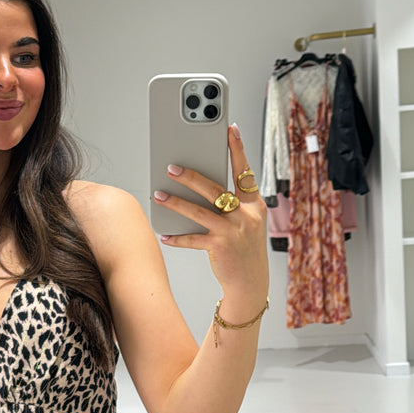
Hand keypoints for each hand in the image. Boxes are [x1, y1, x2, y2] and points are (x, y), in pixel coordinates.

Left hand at [152, 122, 268, 314]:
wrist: (251, 283)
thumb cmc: (243, 248)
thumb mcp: (246, 222)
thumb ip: (230, 204)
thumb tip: (199, 184)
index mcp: (254, 205)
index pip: (245, 171)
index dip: (238, 149)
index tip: (230, 128)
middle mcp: (247, 216)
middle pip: (215, 189)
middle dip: (191, 176)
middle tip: (171, 166)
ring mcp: (234, 232)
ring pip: (199, 211)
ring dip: (176, 202)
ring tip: (158, 194)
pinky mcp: (220, 247)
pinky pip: (193, 238)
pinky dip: (177, 236)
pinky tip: (164, 234)